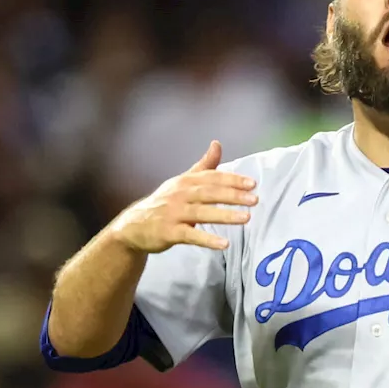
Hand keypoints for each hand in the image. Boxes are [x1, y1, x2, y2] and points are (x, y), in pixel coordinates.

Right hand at [111, 141, 256, 252]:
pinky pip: (190, 235)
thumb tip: (217, 143)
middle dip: (233, 195)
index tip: (252, 183)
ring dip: (224, 215)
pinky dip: (207, 239)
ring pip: (201, 213)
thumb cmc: (165, 203)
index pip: (212, 178)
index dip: (232, 179)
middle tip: (254, 199)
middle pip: (209, 193)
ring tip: (246, 218)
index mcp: (185, 181)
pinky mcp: (168, 232)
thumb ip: (203, 166)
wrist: (133, 226)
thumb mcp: (182, 182)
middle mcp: (179, 194)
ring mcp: (173, 213)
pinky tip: (224, 244)